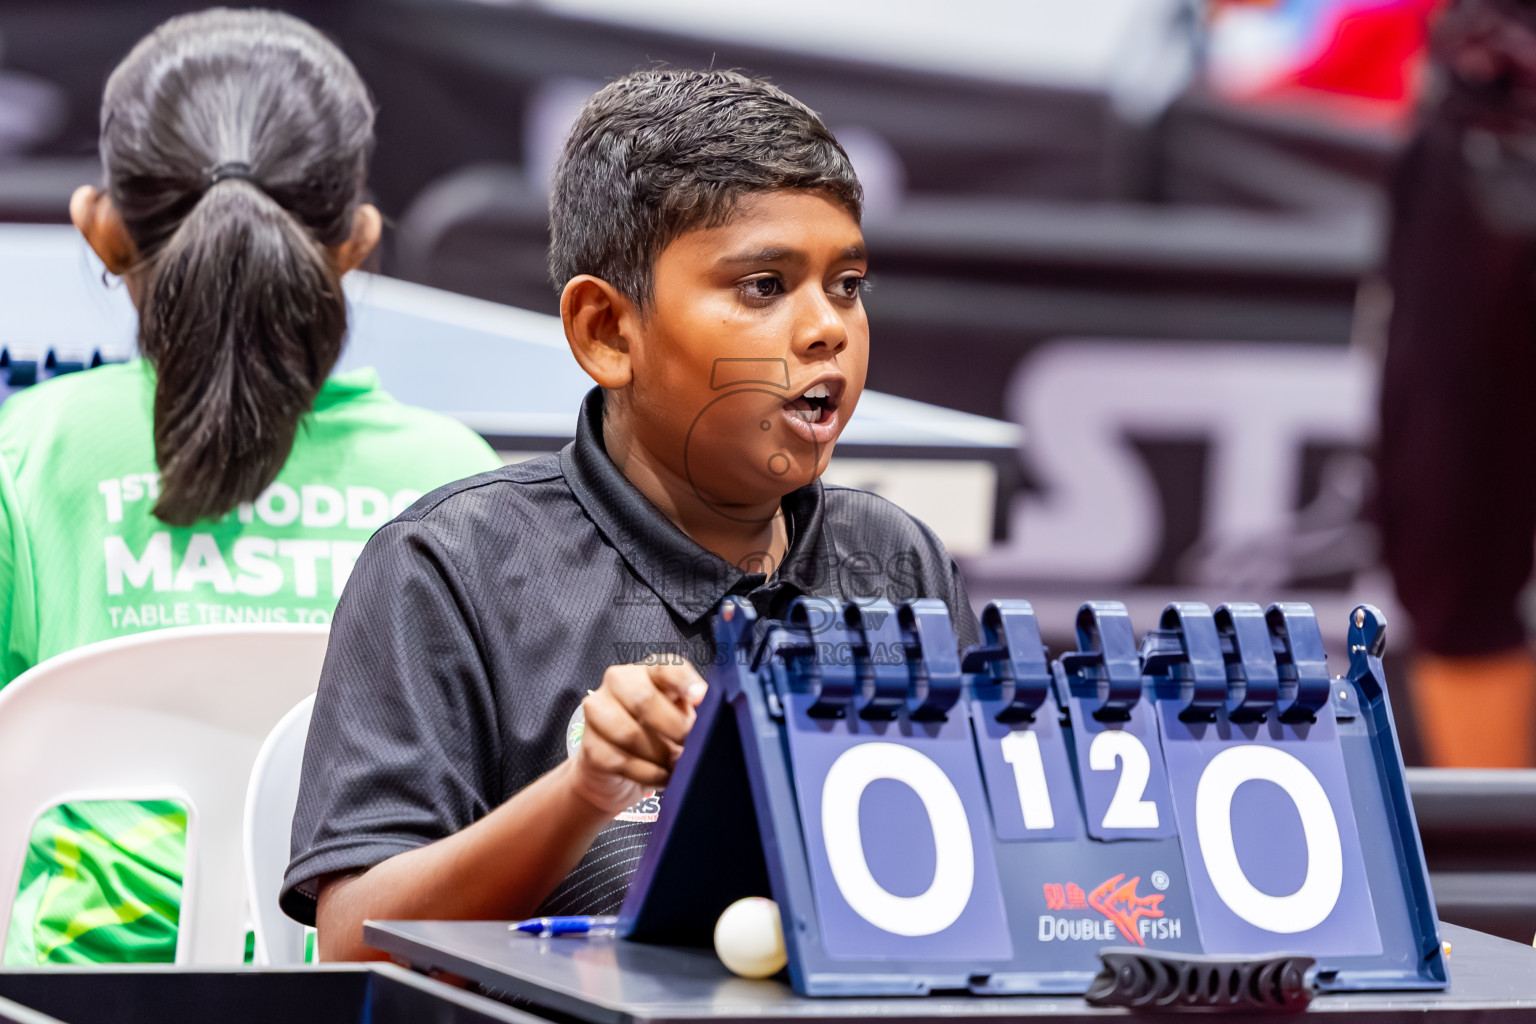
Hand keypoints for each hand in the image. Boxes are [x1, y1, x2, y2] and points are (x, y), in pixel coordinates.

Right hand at [568, 659, 707, 814]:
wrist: (614, 767)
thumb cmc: (653, 734)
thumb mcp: (677, 715)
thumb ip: (689, 707)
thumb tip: (702, 706)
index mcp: (647, 670)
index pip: (665, 666)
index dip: (683, 681)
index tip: (699, 698)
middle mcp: (618, 682)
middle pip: (644, 699)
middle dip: (672, 727)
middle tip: (685, 744)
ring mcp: (598, 711)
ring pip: (631, 734)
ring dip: (659, 755)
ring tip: (672, 763)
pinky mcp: (590, 745)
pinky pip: (622, 761)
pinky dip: (648, 774)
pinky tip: (659, 776)